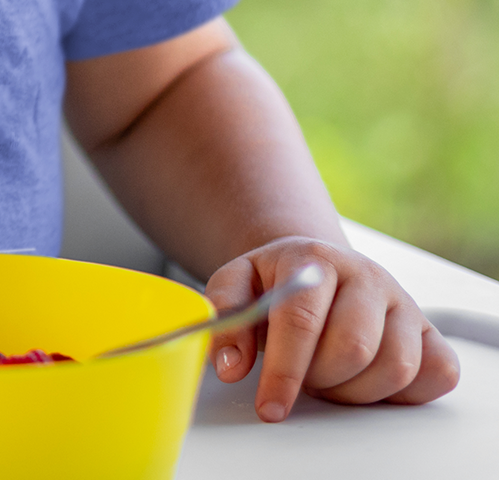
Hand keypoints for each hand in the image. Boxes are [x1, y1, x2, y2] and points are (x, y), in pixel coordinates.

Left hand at [207, 237, 459, 419]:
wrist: (317, 265)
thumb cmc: (279, 282)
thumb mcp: (239, 284)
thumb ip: (227, 316)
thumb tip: (229, 366)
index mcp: (315, 258)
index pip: (301, 319)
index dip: (284, 371)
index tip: (270, 407)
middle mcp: (366, 275)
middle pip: (352, 347)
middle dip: (321, 378)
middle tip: (305, 376)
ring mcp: (403, 302)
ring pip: (396, 366)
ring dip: (356, 390)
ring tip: (331, 376)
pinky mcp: (431, 331)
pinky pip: (438, 373)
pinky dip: (405, 391)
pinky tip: (370, 380)